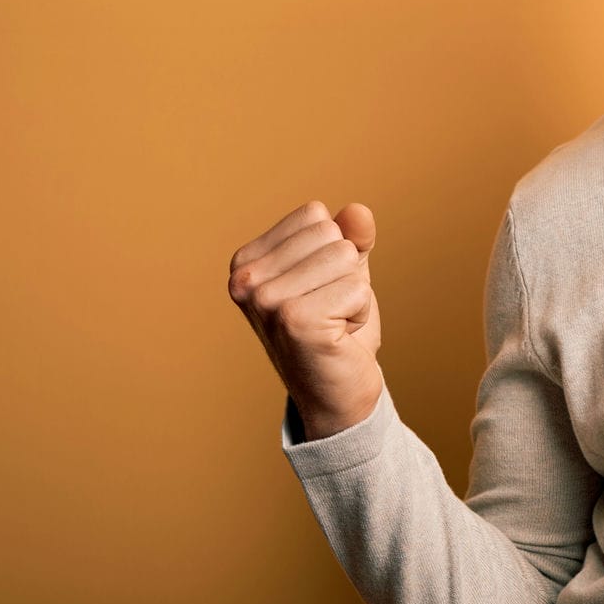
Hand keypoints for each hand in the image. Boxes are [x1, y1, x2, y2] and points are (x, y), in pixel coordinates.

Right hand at [227, 200, 384, 438]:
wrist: (338, 393)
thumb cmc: (337, 328)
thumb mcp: (344, 272)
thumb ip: (351, 236)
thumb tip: (358, 210)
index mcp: (246, 261)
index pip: (314, 215)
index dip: (332, 251)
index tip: (319, 290)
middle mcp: (245, 280)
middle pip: (331, 233)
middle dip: (345, 273)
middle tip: (329, 311)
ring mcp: (265, 301)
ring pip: (346, 257)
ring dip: (353, 294)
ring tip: (332, 323)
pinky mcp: (294, 321)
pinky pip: (356, 289)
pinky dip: (359, 314)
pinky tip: (337, 337)